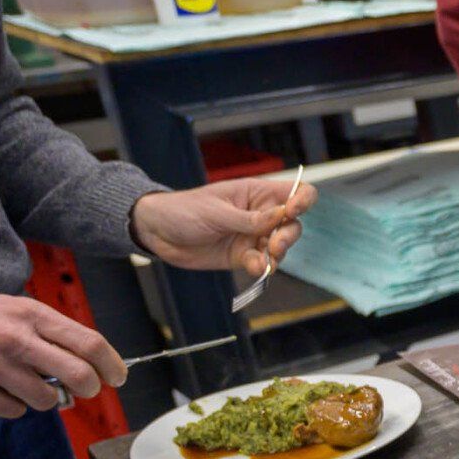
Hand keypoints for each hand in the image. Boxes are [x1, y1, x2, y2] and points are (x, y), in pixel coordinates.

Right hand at [0, 293, 125, 417]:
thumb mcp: (20, 310)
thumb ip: (55, 332)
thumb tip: (97, 363)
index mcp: (32, 315)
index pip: (90, 343)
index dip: (112, 365)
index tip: (117, 377)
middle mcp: (15, 339)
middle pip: (79, 376)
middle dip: (89, 388)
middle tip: (84, 388)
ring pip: (48, 400)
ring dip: (48, 397)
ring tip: (31, 382)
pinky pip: (16, 410)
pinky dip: (16, 405)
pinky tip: (5, 388)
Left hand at [130, 177, 317, 275]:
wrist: (157, 232)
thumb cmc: (184, 210)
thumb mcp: (217, 212)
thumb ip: (249, 218)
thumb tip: (282, 217)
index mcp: (257, 194)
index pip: (295, 192)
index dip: (302, 200)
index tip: (292, 212)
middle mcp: (261, 215)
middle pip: (293, 224)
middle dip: (288, 236)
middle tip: (274, 245)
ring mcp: (253, 236)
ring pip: (281, 246)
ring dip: (277, 254)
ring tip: (265, 260)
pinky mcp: (244, 256)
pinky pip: (263, 263)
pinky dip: (262, 267)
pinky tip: (253, 267)